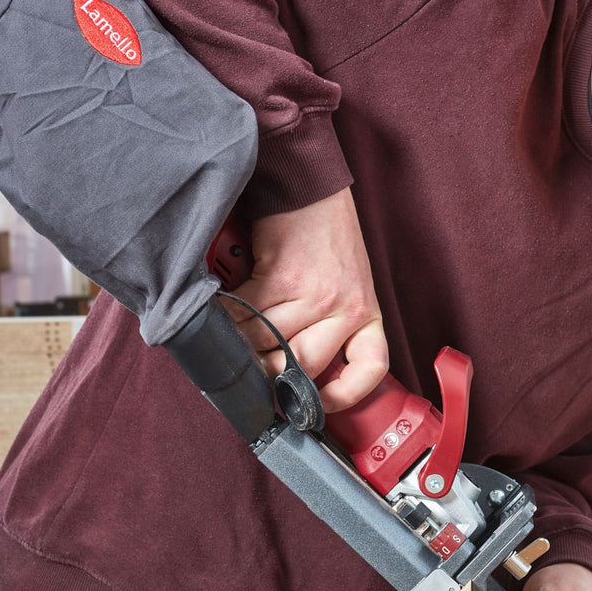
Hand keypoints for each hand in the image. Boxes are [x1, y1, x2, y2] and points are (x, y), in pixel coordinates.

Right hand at [223, 188, 388, 410]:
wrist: (308, 185)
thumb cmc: (324, 234)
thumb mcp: (345, 284)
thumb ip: (328, 323)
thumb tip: (289, 362)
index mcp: (366, 312)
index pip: (369, 367)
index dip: (345, 394)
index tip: (319, 404)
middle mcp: (346, 307)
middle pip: (304, 366)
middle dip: (272, 375)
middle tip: (253, 370)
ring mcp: (315, 294)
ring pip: (270, 344)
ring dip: (243, 345)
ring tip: (231, 340)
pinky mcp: (280, 278)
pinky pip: (246, 315)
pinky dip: (227, 319)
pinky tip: (221, 314)